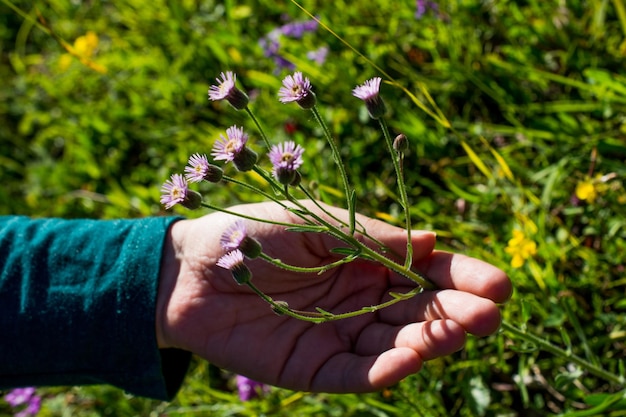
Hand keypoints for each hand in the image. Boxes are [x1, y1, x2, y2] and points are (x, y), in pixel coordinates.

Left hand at [156, 201, 510, 392]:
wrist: (189, 269)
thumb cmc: (253, 232)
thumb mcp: (317, 224)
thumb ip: (371, 239)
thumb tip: (434, 240)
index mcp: (365, 260)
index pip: (425, 271)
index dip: (461, 276)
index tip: (499, 284)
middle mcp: (359, 299)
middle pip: (418, 312)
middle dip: (456, 313)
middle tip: (491, 314)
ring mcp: (338, 335)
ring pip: (394, 345)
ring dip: (429, 341)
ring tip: (462, 332)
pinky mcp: (312, 366)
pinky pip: (355, 374)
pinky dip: (384, 370)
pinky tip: (410, 360)